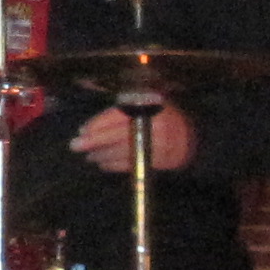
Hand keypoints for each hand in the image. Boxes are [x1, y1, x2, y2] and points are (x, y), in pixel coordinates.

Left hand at [70, 99, 192, 171]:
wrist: (194, 138)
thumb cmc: (167, 117)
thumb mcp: (150, 104)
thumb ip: (127, 107)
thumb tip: (95, 122)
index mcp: (149, 106)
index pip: (117, 116)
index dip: (97, 124)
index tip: (82, 130)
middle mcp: (153, 125)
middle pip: (116, 135)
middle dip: (94, 141)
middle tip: (75, 146)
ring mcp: (157, 145)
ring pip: (121, 152)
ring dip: (101, 154)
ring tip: (89, 156)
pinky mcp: (158, 161)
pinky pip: (130, 165)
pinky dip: (114, 165)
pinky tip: (103, 163)